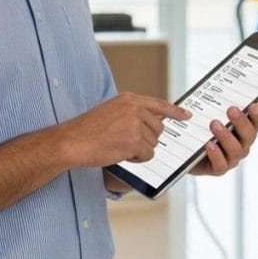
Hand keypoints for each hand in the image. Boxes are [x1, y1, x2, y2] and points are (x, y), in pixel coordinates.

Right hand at [60, 93, 190, 166]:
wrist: (70, 141)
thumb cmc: (86, 130)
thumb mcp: (111, 110)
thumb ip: (131, 113)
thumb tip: (151, 122)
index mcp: (129, 99)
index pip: (159, 104)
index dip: (175, 112)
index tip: (187, 115)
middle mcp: (135, 109)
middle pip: (158, 129)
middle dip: (147, 139)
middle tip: (127, 142)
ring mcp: (135, 125)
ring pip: (152, 143)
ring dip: (139, 149)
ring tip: (118, 146)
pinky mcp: (134, 141)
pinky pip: (148, 155)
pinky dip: (137, 159)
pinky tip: (121, 154)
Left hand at [190, 103, 257, 176]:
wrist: (185, 149)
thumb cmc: (202, 127)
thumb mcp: (210, 112)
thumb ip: (223, 103)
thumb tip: (235, 86)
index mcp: (245, 130)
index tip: (253, 105)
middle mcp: (242, 145)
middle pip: (250, 135)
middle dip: (241, 122)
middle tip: (231, 109)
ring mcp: (232, 158)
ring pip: (237, 150)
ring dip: (226, 136)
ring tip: (214, 124)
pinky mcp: (218, 169)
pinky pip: (221, 165)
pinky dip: (216, 154)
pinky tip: (208, 144)